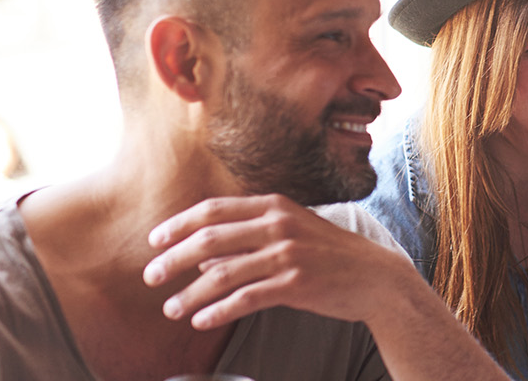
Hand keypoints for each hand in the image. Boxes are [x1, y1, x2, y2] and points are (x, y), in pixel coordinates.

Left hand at [143, 194, 419, 329]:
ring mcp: (288, 254)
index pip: (214, 210)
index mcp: (275, 206)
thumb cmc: (331, 256)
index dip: (178, 225)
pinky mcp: (295, 283)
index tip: (154, 241)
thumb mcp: (292, 234)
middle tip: (150, 277)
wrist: (376, 278)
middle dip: (172, 259)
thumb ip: (248, 240)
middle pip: (209, 238)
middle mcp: (279, 225)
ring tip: (170, 309)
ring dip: (189, 294)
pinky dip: (217, 310)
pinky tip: (201, 321)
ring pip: (222, 273)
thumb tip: (203, 255)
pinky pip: (245, 299)